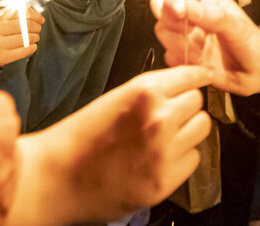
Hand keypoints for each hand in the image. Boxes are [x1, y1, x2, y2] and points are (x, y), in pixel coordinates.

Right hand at [0, 7, 43, 65]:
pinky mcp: (2, 57)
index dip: (34, 15)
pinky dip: (32, 48)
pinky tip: (32, 46)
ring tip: (35, 37)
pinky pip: (24, 51)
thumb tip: (32, 13)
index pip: (20, 13)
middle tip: (38, 28)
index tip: (40, 19)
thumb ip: (10, 14)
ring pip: (26, 38)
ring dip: (35, 37)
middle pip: (25, 25)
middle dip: (36, 27)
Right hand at [6, 66, 212, 225]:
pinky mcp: (164, 181)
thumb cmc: (80, 137)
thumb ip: (150, 93)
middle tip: (170, 115)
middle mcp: (159, 119)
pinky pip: (193, 159)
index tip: (204, 77)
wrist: (55, 178)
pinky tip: (161, 158)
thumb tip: (184, 85)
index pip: (190, 77)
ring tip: (166, 137)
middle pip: (198, 102)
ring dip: (188, 130)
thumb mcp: (115, 99)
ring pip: (201, 129)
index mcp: (144, 92)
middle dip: (186, 106)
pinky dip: (182, 158)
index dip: (196, 77)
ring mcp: (164, 152)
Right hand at [151, 0, 259, 95]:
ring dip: (178, 45)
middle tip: (191, 35)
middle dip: (174, 25)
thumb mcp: (237, 26)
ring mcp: (187, 37)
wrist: (258, 72)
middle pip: (164, 12)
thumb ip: (212, 16)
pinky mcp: (185, 56)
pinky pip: (169, 56)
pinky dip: (181, 62)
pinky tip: (200, 64)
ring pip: (163, 34)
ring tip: (200, 52)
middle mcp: (193, 16)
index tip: (179, 11)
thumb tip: (184, 6)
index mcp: (205, 0)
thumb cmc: (252, 43)